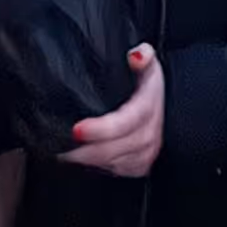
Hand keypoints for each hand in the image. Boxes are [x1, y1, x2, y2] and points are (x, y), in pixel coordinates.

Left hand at [60, 44, 164, 177]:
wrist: (167, 108)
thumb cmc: (148, 85)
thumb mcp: (148, 65)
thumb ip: (143, 56)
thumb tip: (136, 55)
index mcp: (148, 108)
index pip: (125, 123)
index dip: (101, 129)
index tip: (77, 129)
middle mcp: (148, 135)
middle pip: (113, 149)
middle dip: (84, 150)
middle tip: (59, 145)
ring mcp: (144, 153)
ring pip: (111, 162)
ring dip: (87, 159)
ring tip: (63, 151)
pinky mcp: (139, 166)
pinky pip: (114, 170)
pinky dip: (96, 166)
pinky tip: (81, 157)